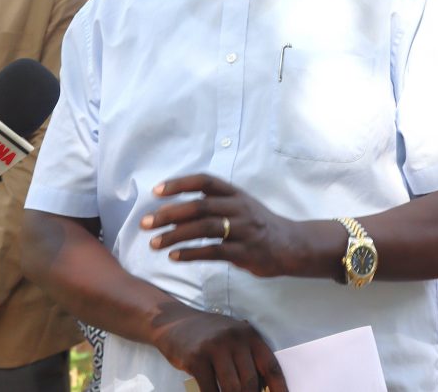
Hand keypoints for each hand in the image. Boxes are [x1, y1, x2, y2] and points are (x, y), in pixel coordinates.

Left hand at [142, 175, 303, 277]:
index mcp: (235, 194)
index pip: (205, 182)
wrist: (292, 245)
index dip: (180, 184)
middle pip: (199, 206)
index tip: (156, 191)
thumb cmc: (258, 225)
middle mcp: (239, 208)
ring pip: (204, 229)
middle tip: (145, 223)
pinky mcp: (246, 252)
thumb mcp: (240, 206)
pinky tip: (174, 257)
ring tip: (154, 243)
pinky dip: (192, 253)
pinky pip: (214, 251)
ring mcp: (244, 230)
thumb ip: (213, 204)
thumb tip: (173, 209)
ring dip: (175, 236)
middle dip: (169, 214)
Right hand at [150, 303, 285, 391]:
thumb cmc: (209, 336)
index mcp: (249, 335)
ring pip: (232, 388)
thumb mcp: (233, 339)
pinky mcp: (196, 359)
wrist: (175, 322)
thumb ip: (248, 359)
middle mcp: (234, 339)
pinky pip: (210, 389)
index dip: (280, 388)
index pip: (271, 366)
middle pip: (251, 382)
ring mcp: (214, 348)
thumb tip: (263, 388)